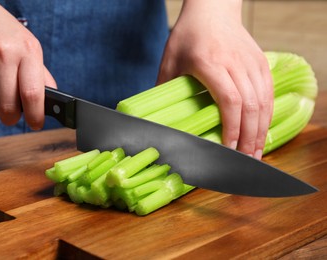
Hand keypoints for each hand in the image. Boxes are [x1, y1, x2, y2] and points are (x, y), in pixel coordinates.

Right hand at [0, 0, 55, 129]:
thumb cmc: (2, 31)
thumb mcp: (29, 46)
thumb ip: (41, 74)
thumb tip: (52, 100)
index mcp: (27, 51)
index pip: (33, 93)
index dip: (35, 116)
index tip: (36, 124)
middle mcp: (4, 55)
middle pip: (9, 106)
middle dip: (12, 118)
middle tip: (13, 115)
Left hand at [157, 0, 272, 158]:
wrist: (212, 10)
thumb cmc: (187, 35)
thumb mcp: (170, 61)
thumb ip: (163, 89)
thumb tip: (155, 117)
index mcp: (210, 62)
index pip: (229, 99)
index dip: (232, 127)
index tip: (229, 148)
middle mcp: (235, 62)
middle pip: (249, 105)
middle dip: (249, 137)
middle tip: (245, 160)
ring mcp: (251, 61)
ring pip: (263, 101)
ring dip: (261, 130)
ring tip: (256, 152)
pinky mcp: (260, 62)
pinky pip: (268, 92)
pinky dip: (266, 114)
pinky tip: (261, 130)